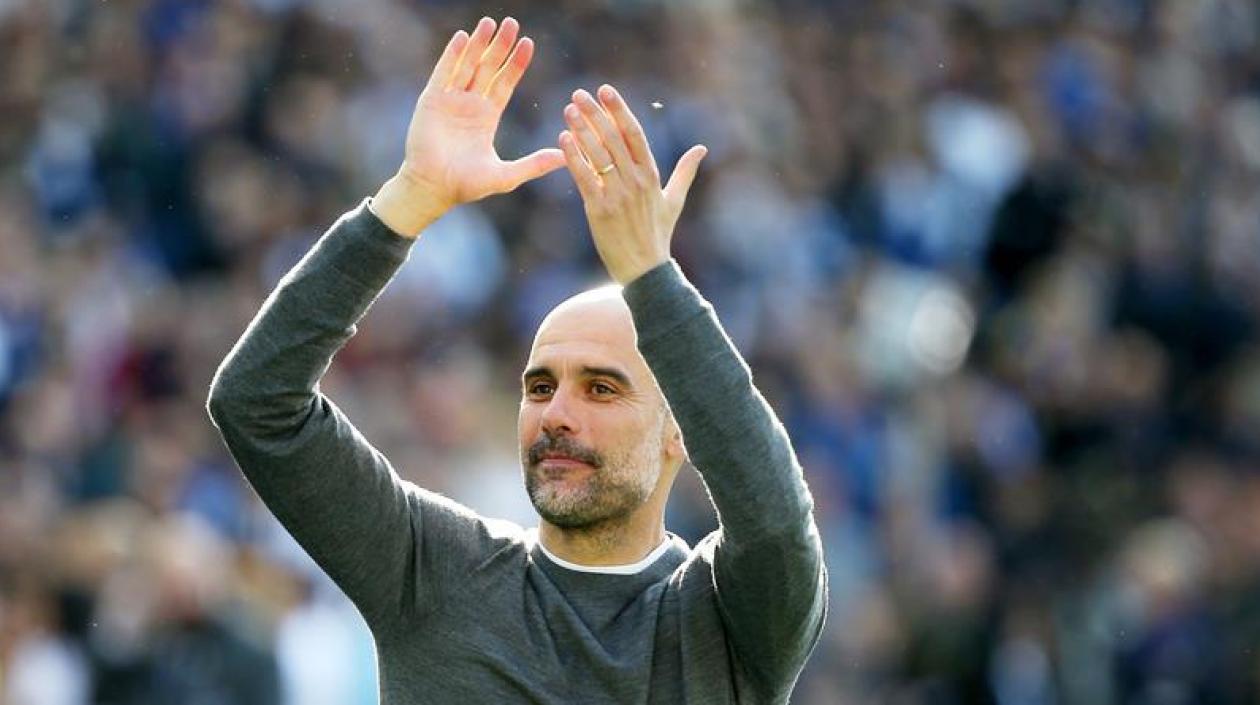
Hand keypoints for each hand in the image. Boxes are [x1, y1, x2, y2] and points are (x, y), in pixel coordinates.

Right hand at [373, 17, 564, 236]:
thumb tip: (566, 158)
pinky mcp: (431, 101)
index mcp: (486, 117)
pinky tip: (462, 37)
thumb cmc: (467, 185)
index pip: (505, 83)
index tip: (528, 43)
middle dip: (500, 46)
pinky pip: (443, 72)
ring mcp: (449, 101)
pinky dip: (452, 55)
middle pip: (488, 68)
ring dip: (477, 44)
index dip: (516, 64)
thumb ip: (535, 164)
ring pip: (467, 65)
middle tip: (512, 23)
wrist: (434, 189)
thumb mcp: (507, 175)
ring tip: (489, 22)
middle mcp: (469, 105)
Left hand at [558, 85, 706, 283]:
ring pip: (598, 155)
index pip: (635, 134)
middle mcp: (636, 182)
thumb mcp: (674, 200)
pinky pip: (585, 178)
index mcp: (652, 175)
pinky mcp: (600, 210)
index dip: (619, 110)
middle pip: (613, 139)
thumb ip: (685, 172)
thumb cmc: (659, 234)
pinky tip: (562, 139)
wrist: (645, 270)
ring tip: (569, 110)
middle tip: (580, 93)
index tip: (606, 91)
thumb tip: (702, 149)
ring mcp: (618, 195)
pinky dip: (573, 157)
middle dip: (596, 114)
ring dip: (582, 130)